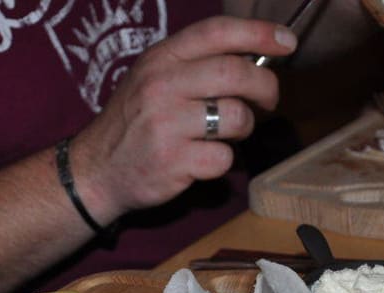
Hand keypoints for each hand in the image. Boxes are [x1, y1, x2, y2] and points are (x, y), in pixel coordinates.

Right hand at [67, 16, 296, 224]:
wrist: (96, 170)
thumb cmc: (135, 123)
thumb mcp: (153, 79)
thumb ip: (196, 65)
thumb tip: (255, 57)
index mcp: (160, 59)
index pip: (216, 32)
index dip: (258, 32)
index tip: (287, 42)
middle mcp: (161, 85)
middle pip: (235, 73)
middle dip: (265, 86)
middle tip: (269, 100)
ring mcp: (166, 124)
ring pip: (236, 117)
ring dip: (243, 128)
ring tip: (227, 133)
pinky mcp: (172, 161)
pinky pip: (223, 158)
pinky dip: (221, 162)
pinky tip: (202, 160)